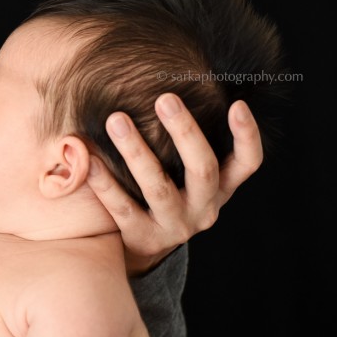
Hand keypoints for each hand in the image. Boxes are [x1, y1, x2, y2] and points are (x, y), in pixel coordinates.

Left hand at [87, 94, 262, 274]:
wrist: (142, 249)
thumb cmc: (165, 195)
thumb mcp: (186, 176)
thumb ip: (185, 144)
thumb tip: (171, 87)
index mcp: (220, 188)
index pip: (247, 163)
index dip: (246, 136)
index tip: (237, 105)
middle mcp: (204, 208)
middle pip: (202, 169)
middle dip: (185, 132)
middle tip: (165, 98)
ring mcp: (174, 225)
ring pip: (158, 187)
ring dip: (137, 151)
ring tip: (116, 119)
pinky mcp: (143, 238)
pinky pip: (122, 208)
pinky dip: (105, 182)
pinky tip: (89, 158)